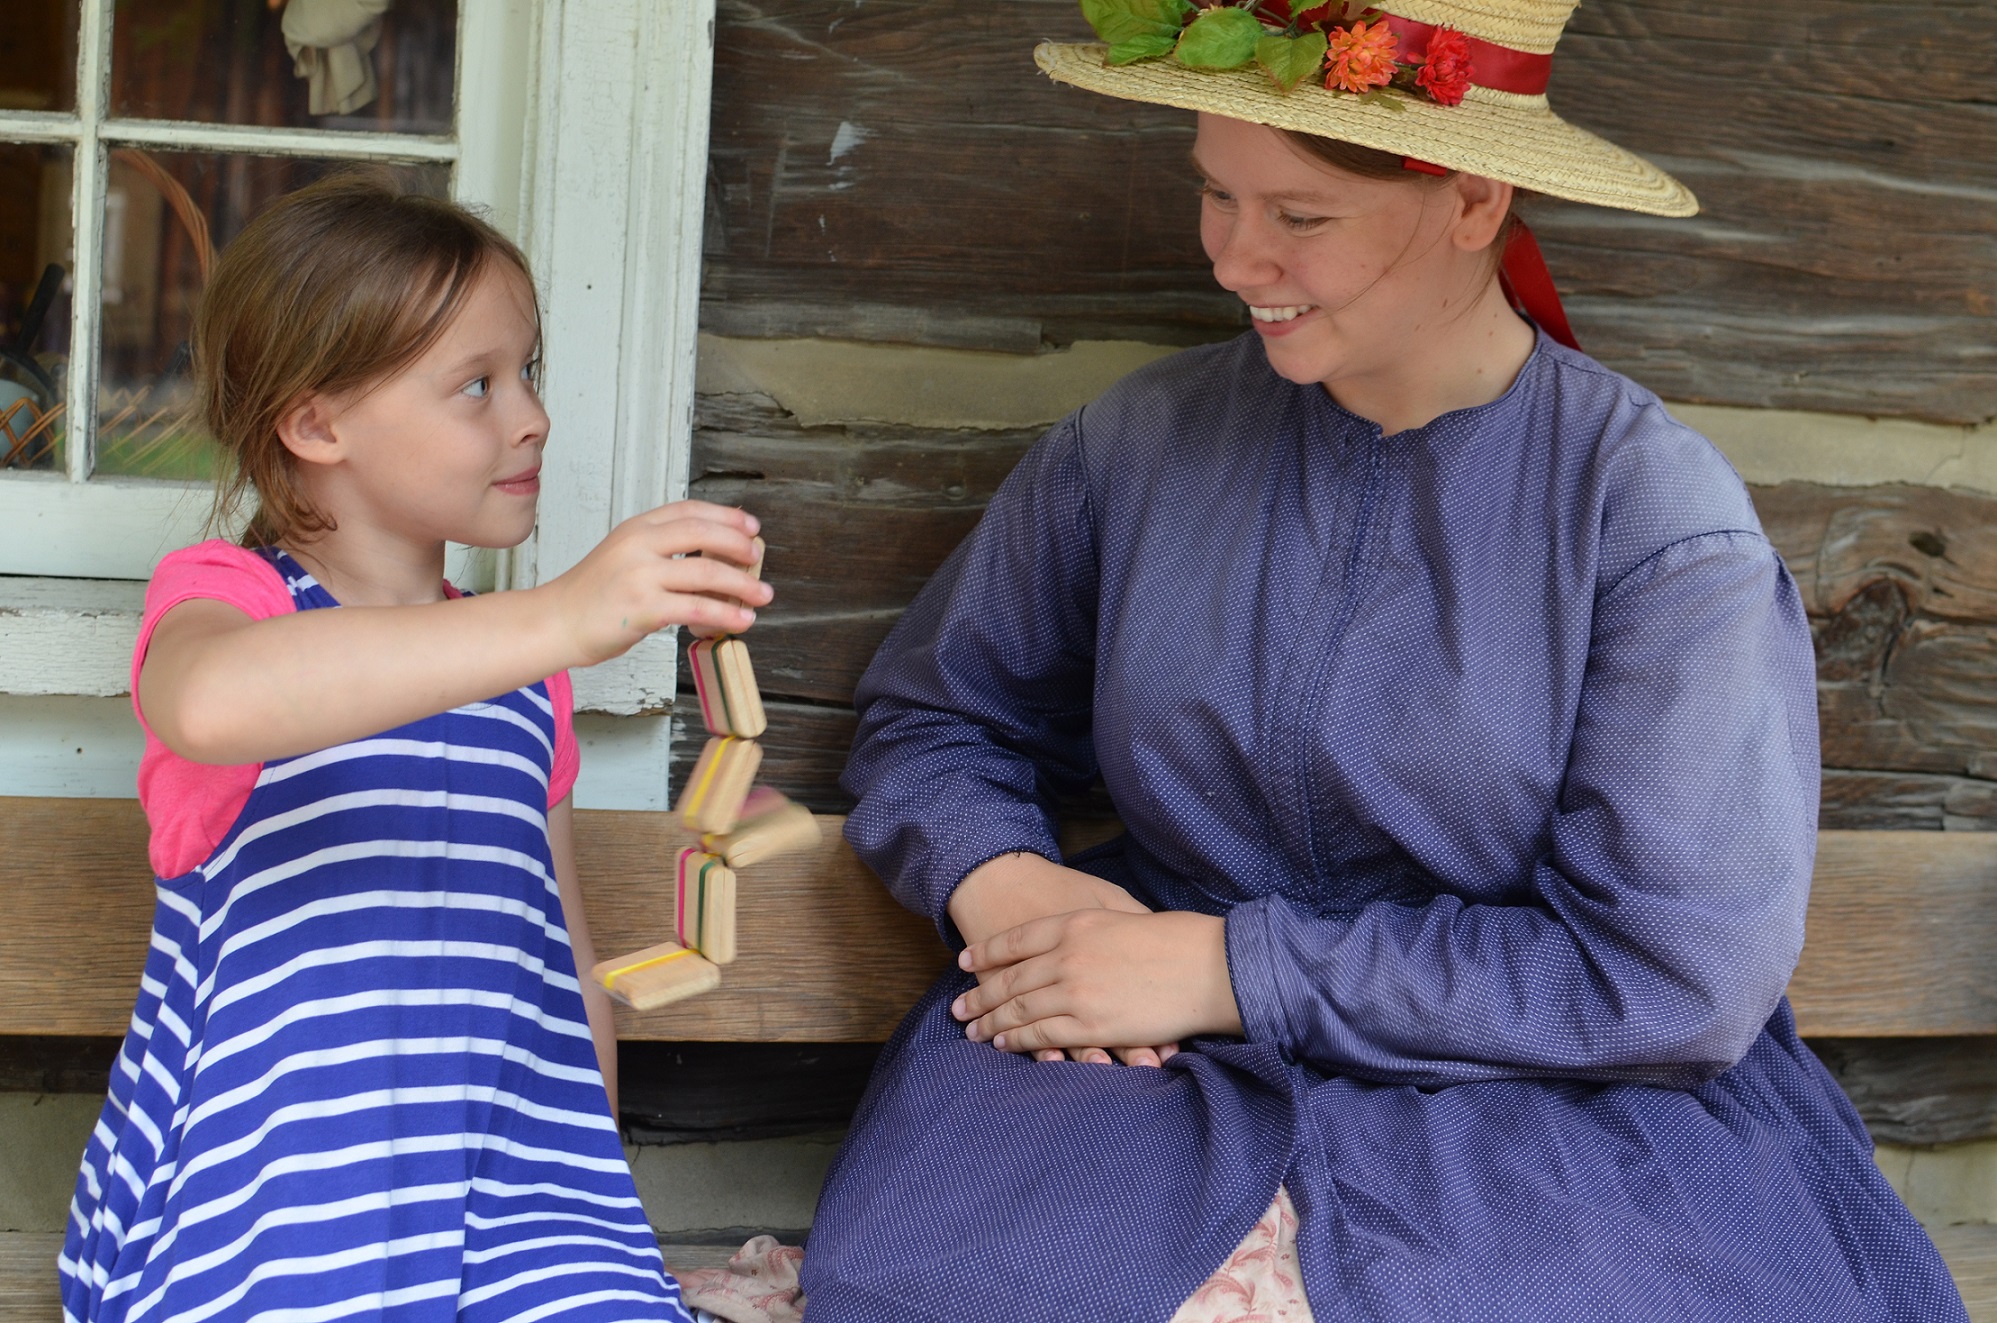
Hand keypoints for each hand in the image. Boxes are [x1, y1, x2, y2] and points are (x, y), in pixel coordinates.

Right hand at [543, 501, 772, 664]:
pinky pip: (696, 609)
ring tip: (763, 595)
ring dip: (742, 584)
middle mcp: (638, 544)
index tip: (750, 526)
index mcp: (636, 528)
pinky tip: (742, 620)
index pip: (689, 510)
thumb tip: (712, 558)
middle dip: (738, 544)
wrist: (555, 622)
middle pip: (702, 533)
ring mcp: (640, 575)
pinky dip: (726, 614)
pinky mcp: (642, 608)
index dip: (725, 516)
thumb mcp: (624, 556)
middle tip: (757, 557)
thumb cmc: (592, 596)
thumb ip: (660, 551)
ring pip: (706, 573)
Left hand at [947, 853, 1180, 1065]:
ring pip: (1018, 1009)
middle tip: (957, 1008)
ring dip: (990, 1021)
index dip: (986, 952)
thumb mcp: (1123, 912)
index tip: (965, 962)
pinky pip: (1041, 1035)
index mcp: (1075, 923)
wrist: (1205, 965)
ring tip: (971, 1030)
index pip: (1016, 940)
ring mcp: (1075, 991)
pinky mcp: (1090, 1025)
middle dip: (980, 995)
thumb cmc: (1173, 938)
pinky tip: (1003, 1044)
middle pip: (1010, 978)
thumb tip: (1074, 928)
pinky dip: (1017, 1040)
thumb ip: (1092, 920)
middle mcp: (1067, 956)